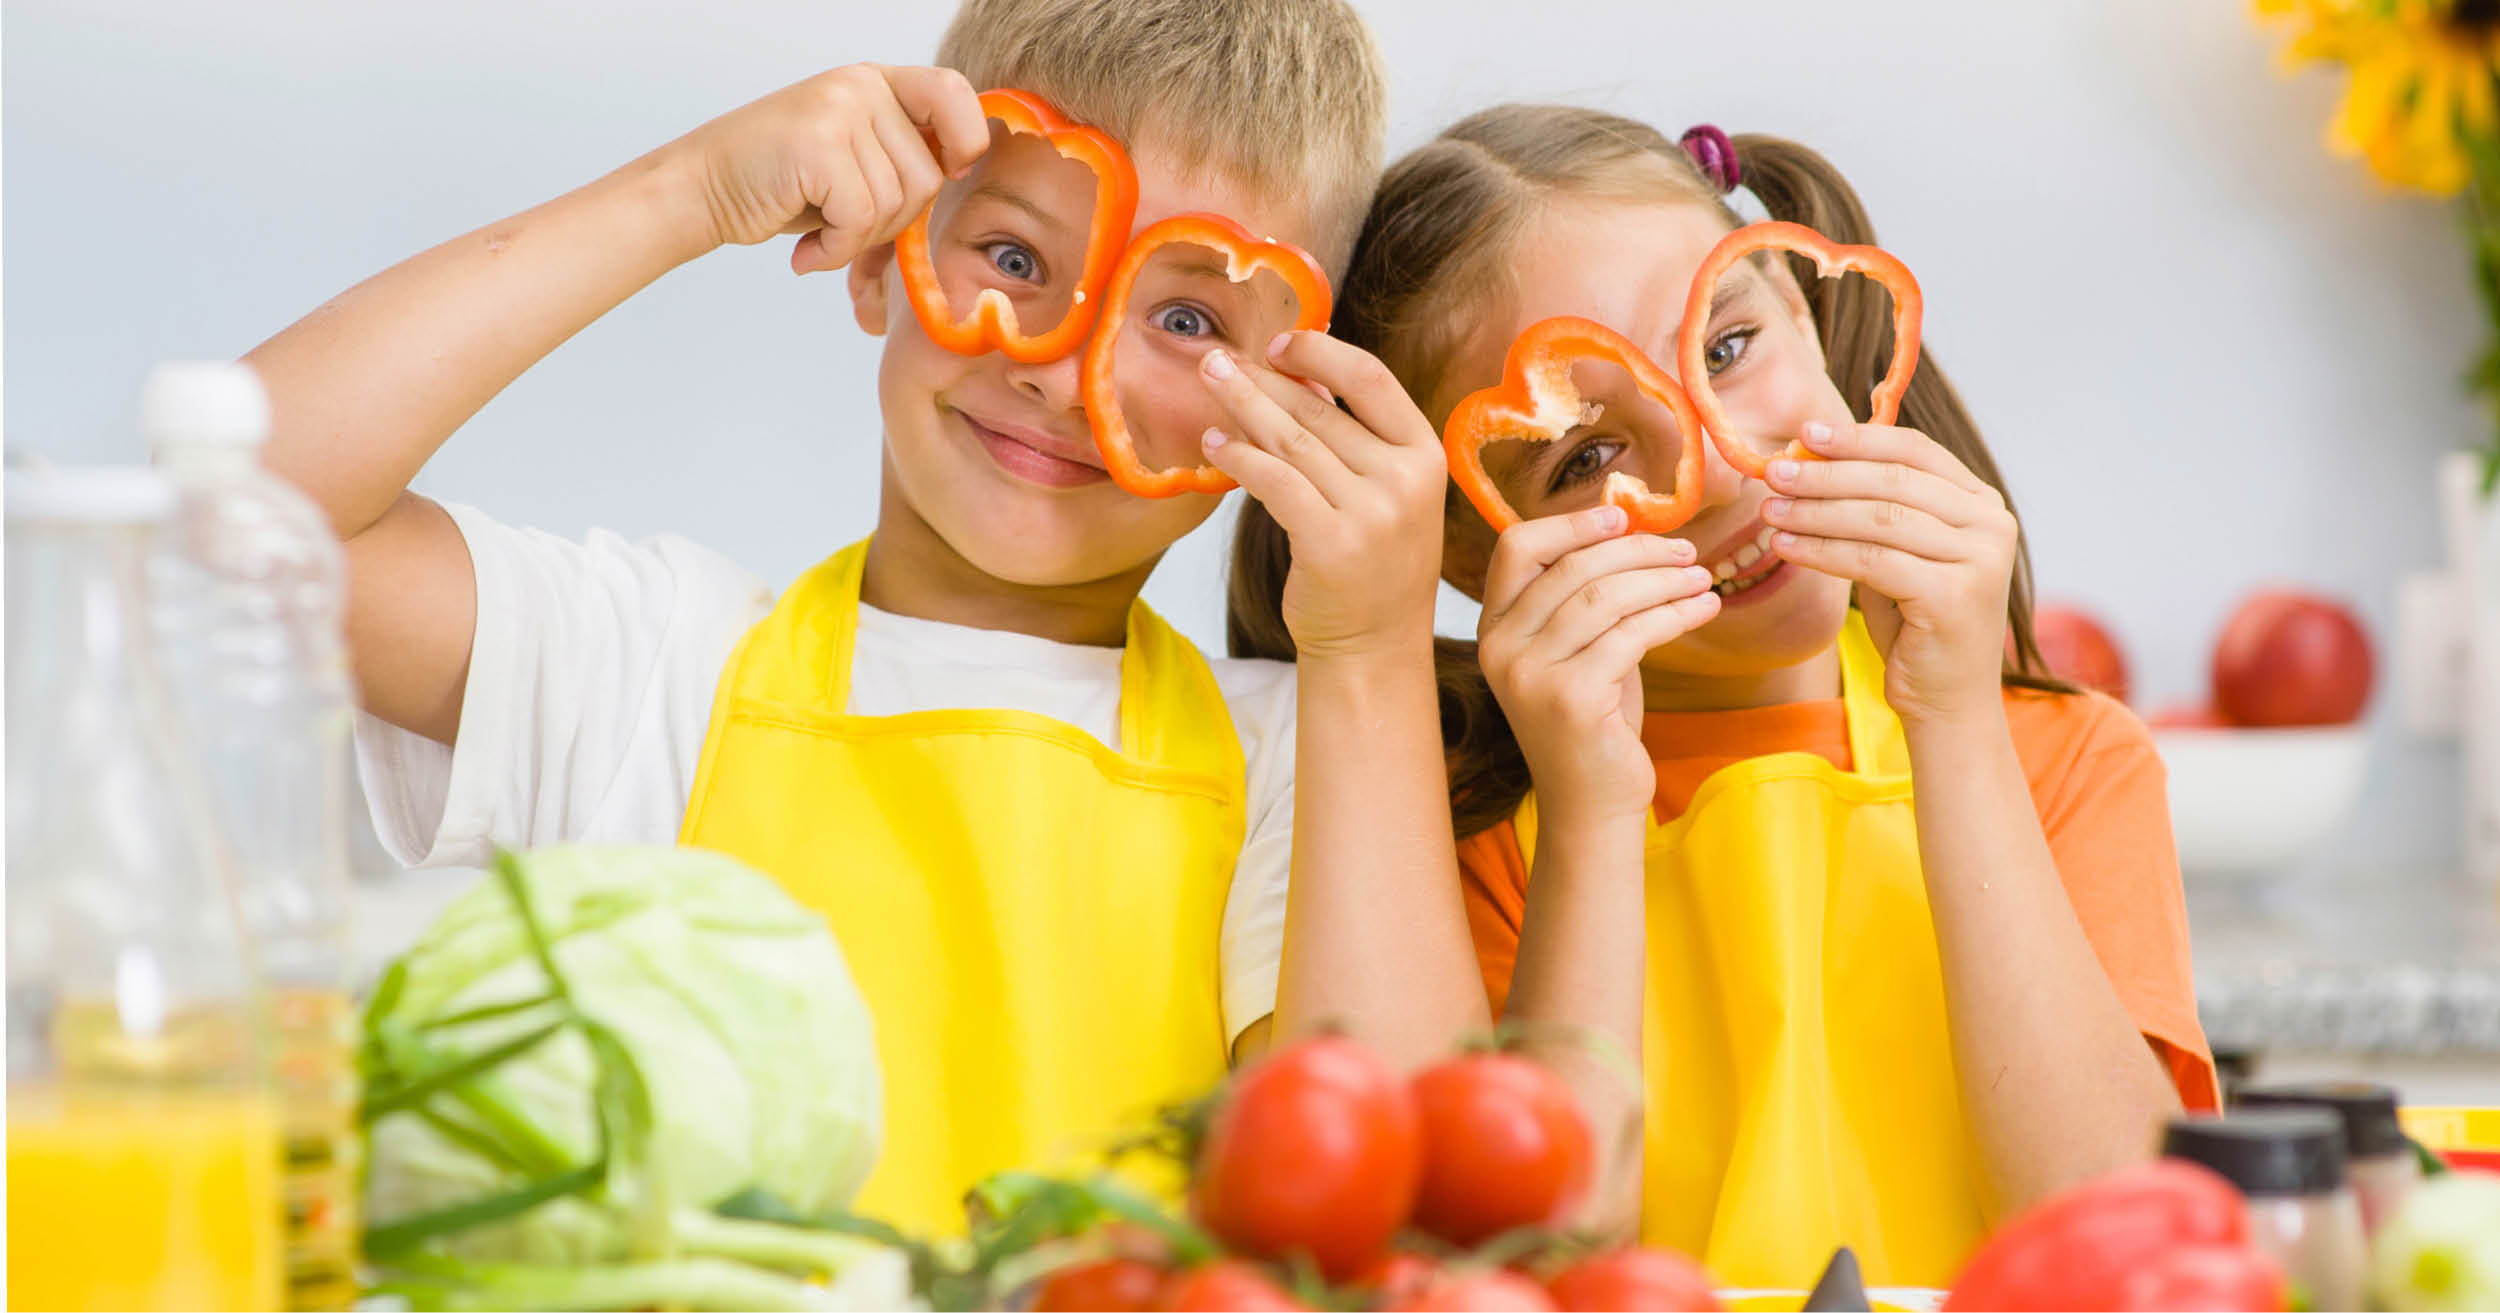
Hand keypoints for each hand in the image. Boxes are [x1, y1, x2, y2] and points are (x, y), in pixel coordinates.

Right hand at [668, 64, 990, 274]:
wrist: (701, 190)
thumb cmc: (778, 183)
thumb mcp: (852, 157)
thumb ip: (901, 154)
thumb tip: (964, 172)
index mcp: (875, 82)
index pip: (954, 92)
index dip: (966, 140)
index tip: (947, 172)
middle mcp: (860, 87)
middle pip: (928, 175)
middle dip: (893, 222)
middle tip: (845, 225)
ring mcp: (839, 111)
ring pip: (898, 203)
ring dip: (860, 239)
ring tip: (820, 231)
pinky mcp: (818, 145)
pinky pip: (861, 219)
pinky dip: (836, 250)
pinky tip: (807, 251)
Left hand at [1196, 332, 1451, 660]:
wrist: (1374, 645)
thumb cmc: (1373, 565)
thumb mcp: (1385, 493)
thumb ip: (1354, 437)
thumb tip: (1299, 373)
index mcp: (1425, 456)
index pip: (1371, 379)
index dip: (1319, 354)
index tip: (1278, 344)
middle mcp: (1405, 480)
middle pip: (1320, 409)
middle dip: (1261, 379)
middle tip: (1216, 359)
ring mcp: (1372, 513)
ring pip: (1291, 441)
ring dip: (1242, 407)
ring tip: (1209, 385)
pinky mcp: (1331, 543)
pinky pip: (1274, 482)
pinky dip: (1239, 457)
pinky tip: (1215, 444)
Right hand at [1476, 510, 1718, 824]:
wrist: (1591, 804)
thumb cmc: (1593, 722)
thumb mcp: (1578, 650)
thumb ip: (1584, 598)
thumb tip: (1629, 529)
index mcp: (1494, 629)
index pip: (1517, 548)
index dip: (1570, 524)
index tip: (1621, 517)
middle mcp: (1501, 649)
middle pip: (1572, 568)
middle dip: (1638, 551)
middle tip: (1686, 551)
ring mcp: (1530, 675)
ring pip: (1606, 597)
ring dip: (1664, 581)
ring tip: (1701, 578)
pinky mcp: (1571, 699)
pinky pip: (1633, 634)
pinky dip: (1676, 614)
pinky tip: (1702, 609)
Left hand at [1762, 418, 2018, 727]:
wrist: (1946, 702)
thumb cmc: (1914, 624)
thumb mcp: (1894, 553)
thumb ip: (1868, 507)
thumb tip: (1806, 457)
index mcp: (1981, 503)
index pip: (1914, 452)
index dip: (1857, 439)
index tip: (1805, 433)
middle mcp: (1991, 524)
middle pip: (1893, 481)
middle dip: (1826, 474)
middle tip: (1773, 473)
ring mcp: (1980, 559)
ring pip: (1878, 518)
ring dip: (1814, 512)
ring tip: (1769, 511)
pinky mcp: (1954, 596)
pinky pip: (1871, 560)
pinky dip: (1821, 551)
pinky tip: (1785, 547)